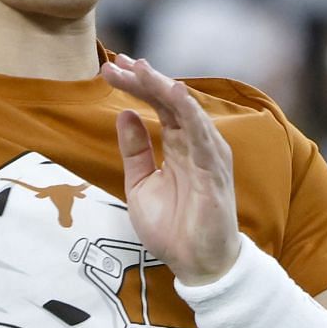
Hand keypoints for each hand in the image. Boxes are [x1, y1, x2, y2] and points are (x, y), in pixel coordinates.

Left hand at [100, 54, 239, 282]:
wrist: (196, 266)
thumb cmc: (173, 228)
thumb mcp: (140, 184)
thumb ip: (135, 150)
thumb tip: (125, 114)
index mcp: (179, 145)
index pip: (158, 105)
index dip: (136, 85)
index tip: (111, 68)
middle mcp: (195, 145)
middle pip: (170, 102)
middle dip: (144, 79)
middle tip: (118, 61)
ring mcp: (208, 156)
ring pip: (186, 112)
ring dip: (164, 87)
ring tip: (142, 68)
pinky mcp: (215, 173)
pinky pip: (202, 136)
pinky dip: (189, 113)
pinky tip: (175, 93)